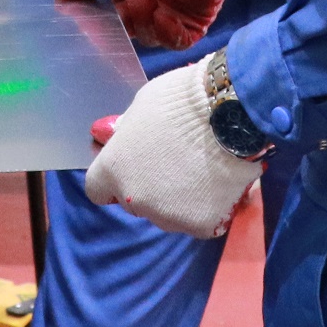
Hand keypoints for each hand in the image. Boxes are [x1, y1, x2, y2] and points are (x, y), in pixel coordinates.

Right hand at [54, 0, 248, 47]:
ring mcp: (171, 13)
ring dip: (143, 23)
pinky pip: (178, 41)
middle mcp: (147, 2)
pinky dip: (167, 34)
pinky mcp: (195, 20)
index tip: (92, 18)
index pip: (108, 15)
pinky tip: (161, 15)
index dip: (100, 20)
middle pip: (128, 30)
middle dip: (124, 20)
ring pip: (150, 37)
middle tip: (125, 2)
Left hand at [82, 60, 262, 237]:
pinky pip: (199, 221)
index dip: (115, 180)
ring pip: (168, 214)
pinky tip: (218, 183)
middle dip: (150, 188)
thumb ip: (128, 132)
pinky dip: (207, 207)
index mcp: (112, 169)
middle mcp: (134, 199)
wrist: (229, 113)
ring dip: (178, 200)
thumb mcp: (141, 107)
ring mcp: (167, 216)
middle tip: (175, 163)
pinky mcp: (199, 226)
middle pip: (135, 202)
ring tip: (202, 170)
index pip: (98, 190)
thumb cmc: (180, 100)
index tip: (132, 169)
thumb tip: (122, 139)